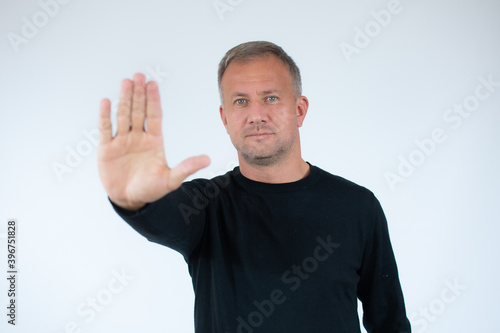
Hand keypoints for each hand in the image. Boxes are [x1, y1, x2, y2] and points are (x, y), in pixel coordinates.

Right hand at [97, 73, 209, 209]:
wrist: (130, 200)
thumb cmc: (151, 190)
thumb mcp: (171, 179)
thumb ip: (187, 167)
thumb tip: (207, 159)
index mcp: (154, 141)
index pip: (154, 116)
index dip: (154, 100)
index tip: (153, 84)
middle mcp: (138, 137)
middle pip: (139, 111)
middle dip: (139, 94)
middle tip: (139, 76)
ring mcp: (122, 141)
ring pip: (123, 115)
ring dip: (124, 99)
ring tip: (126, 82)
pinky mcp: (107, 148)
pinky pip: (106, 129)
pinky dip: (105, 115)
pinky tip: (106, 101)